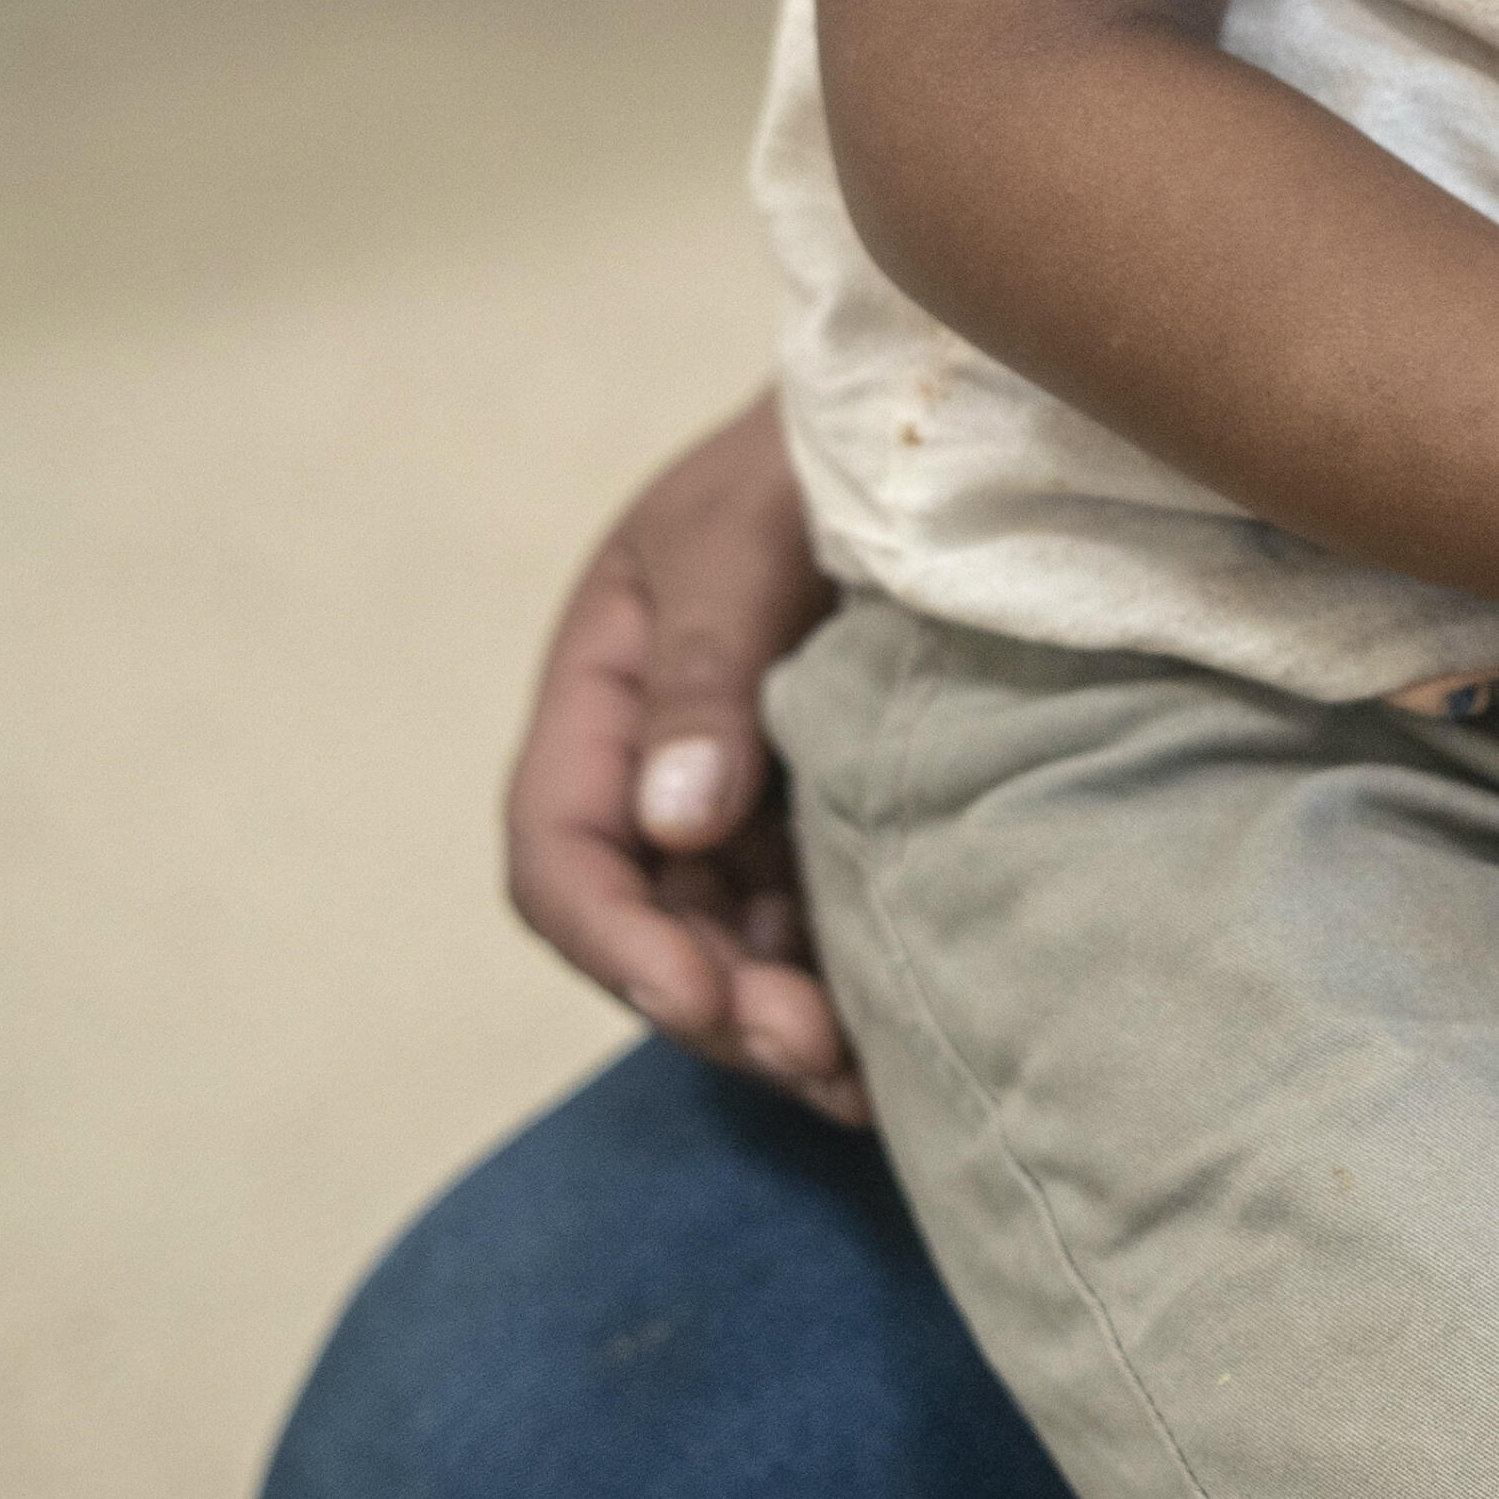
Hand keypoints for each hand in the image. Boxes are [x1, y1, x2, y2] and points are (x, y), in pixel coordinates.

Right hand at [502, 392, 858, 1122]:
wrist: (935, 416)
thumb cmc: (815, 452)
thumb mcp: (746, 537)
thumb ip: (705, 667)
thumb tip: (673, 821)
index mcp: (602, 688)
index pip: (563, 848)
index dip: (618, 940)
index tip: (701, 999)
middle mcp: (657, 757)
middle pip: (650, 923)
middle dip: (716, 1005)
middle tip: (814, 1061)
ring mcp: (745, 790)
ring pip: (732, 941)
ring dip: (779, 1020)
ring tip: (862, 1082)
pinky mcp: (830, 807)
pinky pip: (812, 918)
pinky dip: (838, 983)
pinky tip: (897, 1038)